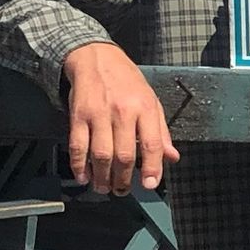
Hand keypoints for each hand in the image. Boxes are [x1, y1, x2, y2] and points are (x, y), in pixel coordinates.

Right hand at [62, 42, 179, 194]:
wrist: (97, 58)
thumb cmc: (127, 82)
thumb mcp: (152, 101)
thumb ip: (161, 131)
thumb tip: (172, 157)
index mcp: (145, 108)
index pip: (152, 143)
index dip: (152, 167)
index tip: (149, 184)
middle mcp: (123, 112)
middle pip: (124, 154)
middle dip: (123, 179)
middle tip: (122, 191)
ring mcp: (99, 114)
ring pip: (101, 154)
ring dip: (102, 177)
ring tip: (104, 188)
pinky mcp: (78, 116)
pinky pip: (78, 146)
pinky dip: (79, 166)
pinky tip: (84, 176)